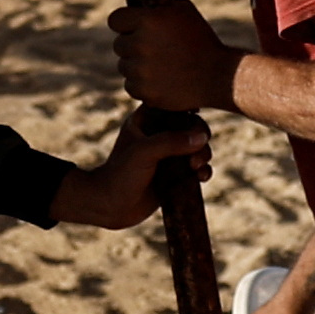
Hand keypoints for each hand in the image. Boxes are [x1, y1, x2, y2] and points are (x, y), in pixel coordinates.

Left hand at [52, 107, 205, 227]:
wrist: (111, 207)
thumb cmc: (121, 174)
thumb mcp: (144, 152)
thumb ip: (171, 141)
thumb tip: (202, 137)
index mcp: (146, 120)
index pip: (173, 106)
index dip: (189, 109)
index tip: (197, 116)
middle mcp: (158, 135)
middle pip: (191, 126)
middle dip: (200, 138)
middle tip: (197, 154)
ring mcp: (167, 155)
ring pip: (197, 147)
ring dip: (204, 155)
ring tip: (197, 167)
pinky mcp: (174, 175)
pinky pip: (196, 168)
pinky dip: (203, 171)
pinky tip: (201, 178)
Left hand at [114, 0, 238, 113]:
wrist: (219, 76)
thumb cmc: (202, 40)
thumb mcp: (184, 11)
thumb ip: (157, 7)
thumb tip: (139, 8)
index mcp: (147, 20)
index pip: (115, 20)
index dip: (125, 23)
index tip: (133, 28)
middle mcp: (139, 44)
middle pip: (118, 45)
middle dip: (133, 45)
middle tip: (155, 49)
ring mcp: (140, 70)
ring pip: (124, 66)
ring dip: (138, 66)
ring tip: (163, 66)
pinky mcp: (143, 91)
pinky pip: (131, 86)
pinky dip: (143, 85)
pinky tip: (162, 80)